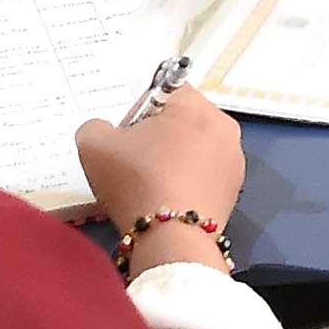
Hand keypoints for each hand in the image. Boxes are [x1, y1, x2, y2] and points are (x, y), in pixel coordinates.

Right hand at [76, 82, 246, 266]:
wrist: (172, 238)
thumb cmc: (136, 182)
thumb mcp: (93, 145)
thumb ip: (95, 126)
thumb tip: (106, 131)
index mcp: (194, 104)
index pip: (163, 91)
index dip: (138, 112)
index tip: (126, 138)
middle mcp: (222, 125)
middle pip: (182, 120)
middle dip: (158, 136)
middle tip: (134, 162)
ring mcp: (234, 158)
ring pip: (195, 148)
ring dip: (175, 159)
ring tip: (151, 184)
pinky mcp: (236, 188)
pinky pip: (206, 174)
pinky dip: (189, 181)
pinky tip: (169, 198)